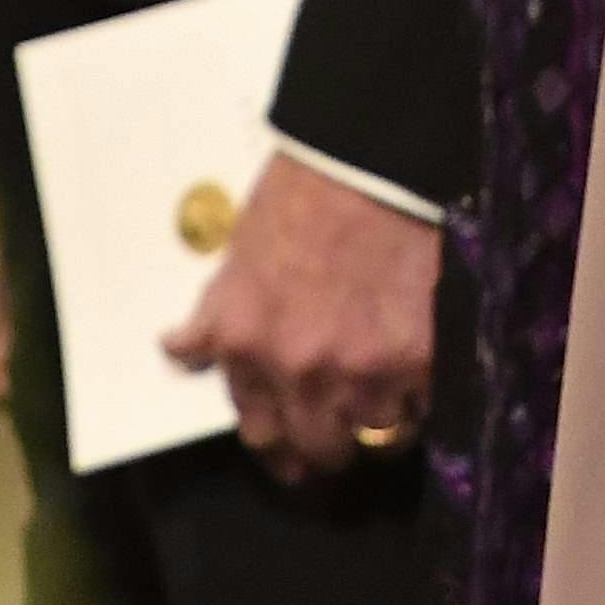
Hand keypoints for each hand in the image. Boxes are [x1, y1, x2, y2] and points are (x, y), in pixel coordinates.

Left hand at [168, 152, 438, 477]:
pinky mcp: (421, 358)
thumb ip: (215, 316)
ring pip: (378, 433)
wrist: (374, 155)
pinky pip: (425, 404)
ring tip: (392, 392)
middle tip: (347, 429)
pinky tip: (424, 370)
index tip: (296, 444)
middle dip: (330, 443)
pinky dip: (425, 393)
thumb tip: (179, 350)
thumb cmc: (303, 190)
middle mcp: (299, 370)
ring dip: (383, 417)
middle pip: (319, 449)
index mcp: (245, 345)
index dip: (281, 443)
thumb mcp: (238, 254)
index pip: (260, 432)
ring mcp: (363, 370)